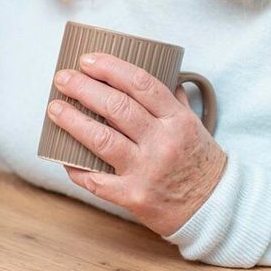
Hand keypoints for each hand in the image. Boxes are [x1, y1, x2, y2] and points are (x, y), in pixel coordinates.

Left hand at [47, 53, 226, 235]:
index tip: (87, 60)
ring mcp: (147, 171)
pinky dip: (76, 168)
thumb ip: (173, 100)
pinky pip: (97, 180)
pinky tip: (61, 155)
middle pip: (116, 108)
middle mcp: (162, 143)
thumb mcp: (195, 125)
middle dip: (83, 88)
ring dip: (72, 121)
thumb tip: (158, 69)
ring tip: (54, 109)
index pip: (141, 84)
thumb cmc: (200, 162)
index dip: (111, 68)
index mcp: (177, 120)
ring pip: (101, 140)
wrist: (216, 210)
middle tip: (62, 78)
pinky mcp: (134, 197)